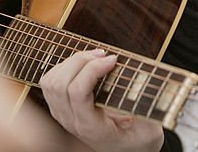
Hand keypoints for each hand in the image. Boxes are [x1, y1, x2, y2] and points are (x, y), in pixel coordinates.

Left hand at [40, 50, 163, 151]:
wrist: (127, 150)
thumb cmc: (139, 138)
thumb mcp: (148, 128)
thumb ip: (142, 107)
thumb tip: (140, 81)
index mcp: (92, 128)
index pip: (78, 93)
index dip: (93, 69)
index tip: (114, 60)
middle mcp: (71, 122)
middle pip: (60, 84)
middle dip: (82, 61)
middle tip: (105, 55)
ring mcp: (61, 116)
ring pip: (51, 81)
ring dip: (71, 62)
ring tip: (95, 56)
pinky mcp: (59, 107)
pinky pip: (49, 82)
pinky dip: (63, 66)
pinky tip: (83, 64)